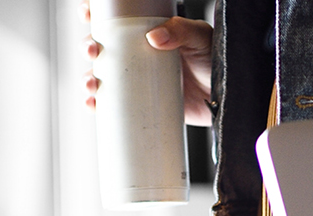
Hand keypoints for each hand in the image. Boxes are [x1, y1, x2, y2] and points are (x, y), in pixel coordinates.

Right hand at [81, 2, 213, 125]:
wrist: (226, 100)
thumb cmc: (215, 61)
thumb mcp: (200, 38)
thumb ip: (182, 31)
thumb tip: (154, 36)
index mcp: (147, 30)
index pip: (115, 18)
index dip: (95, 14)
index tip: (87, 13)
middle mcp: (137, 54)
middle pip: (101, 46)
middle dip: (88, 46)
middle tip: (92, 49)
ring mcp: (136, 80)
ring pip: (101, 76)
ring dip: (88, 78)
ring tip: (92, 84)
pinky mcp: (140, 104)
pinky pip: (111, 105)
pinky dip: (97, 105)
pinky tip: (93, 105)